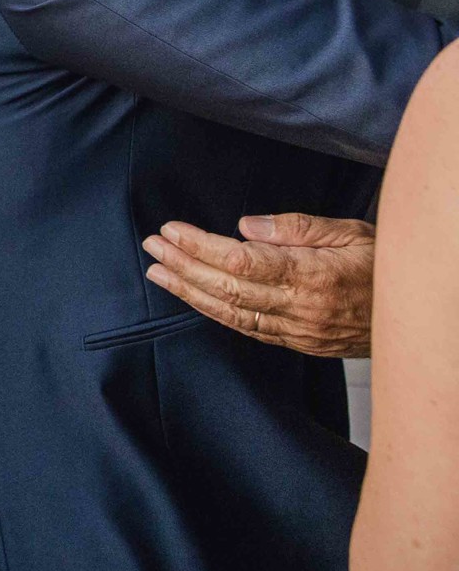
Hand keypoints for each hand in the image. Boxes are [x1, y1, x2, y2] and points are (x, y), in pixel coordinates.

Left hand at [143, 213, 373, 358]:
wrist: (419, 314)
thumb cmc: (386, 264)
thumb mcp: (352, 232)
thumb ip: (297, 228)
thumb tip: (247, 226)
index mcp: (313, 275)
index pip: (241, 262)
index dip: (199, 246)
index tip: (171, 230)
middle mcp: (301, 308)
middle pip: (227, 288)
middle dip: (183, 266)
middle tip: (152, 246)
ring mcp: (299, 330)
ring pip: (231, 313)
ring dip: (188, 292)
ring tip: (157, 272)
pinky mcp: (299, 343)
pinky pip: (247, 329)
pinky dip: (214, 312)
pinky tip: (192, 297)